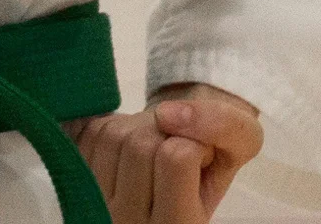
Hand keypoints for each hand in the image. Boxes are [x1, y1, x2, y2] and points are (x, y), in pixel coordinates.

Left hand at [64, 82, 263, 223]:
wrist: (175, 157)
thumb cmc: (211, 155)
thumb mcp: (242, 138)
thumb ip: (222, 126)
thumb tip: (166, 115)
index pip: (175, 158)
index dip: (193, 140)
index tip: (200, 155)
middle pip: (140, 146)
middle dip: (161, 129)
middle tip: (174, 145)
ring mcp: (98, 206)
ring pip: (112, 136)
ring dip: (135, 126)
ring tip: (153, 147)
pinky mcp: (77, 182)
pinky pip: (89, 132)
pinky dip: (113, 124)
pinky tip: (128, 147)